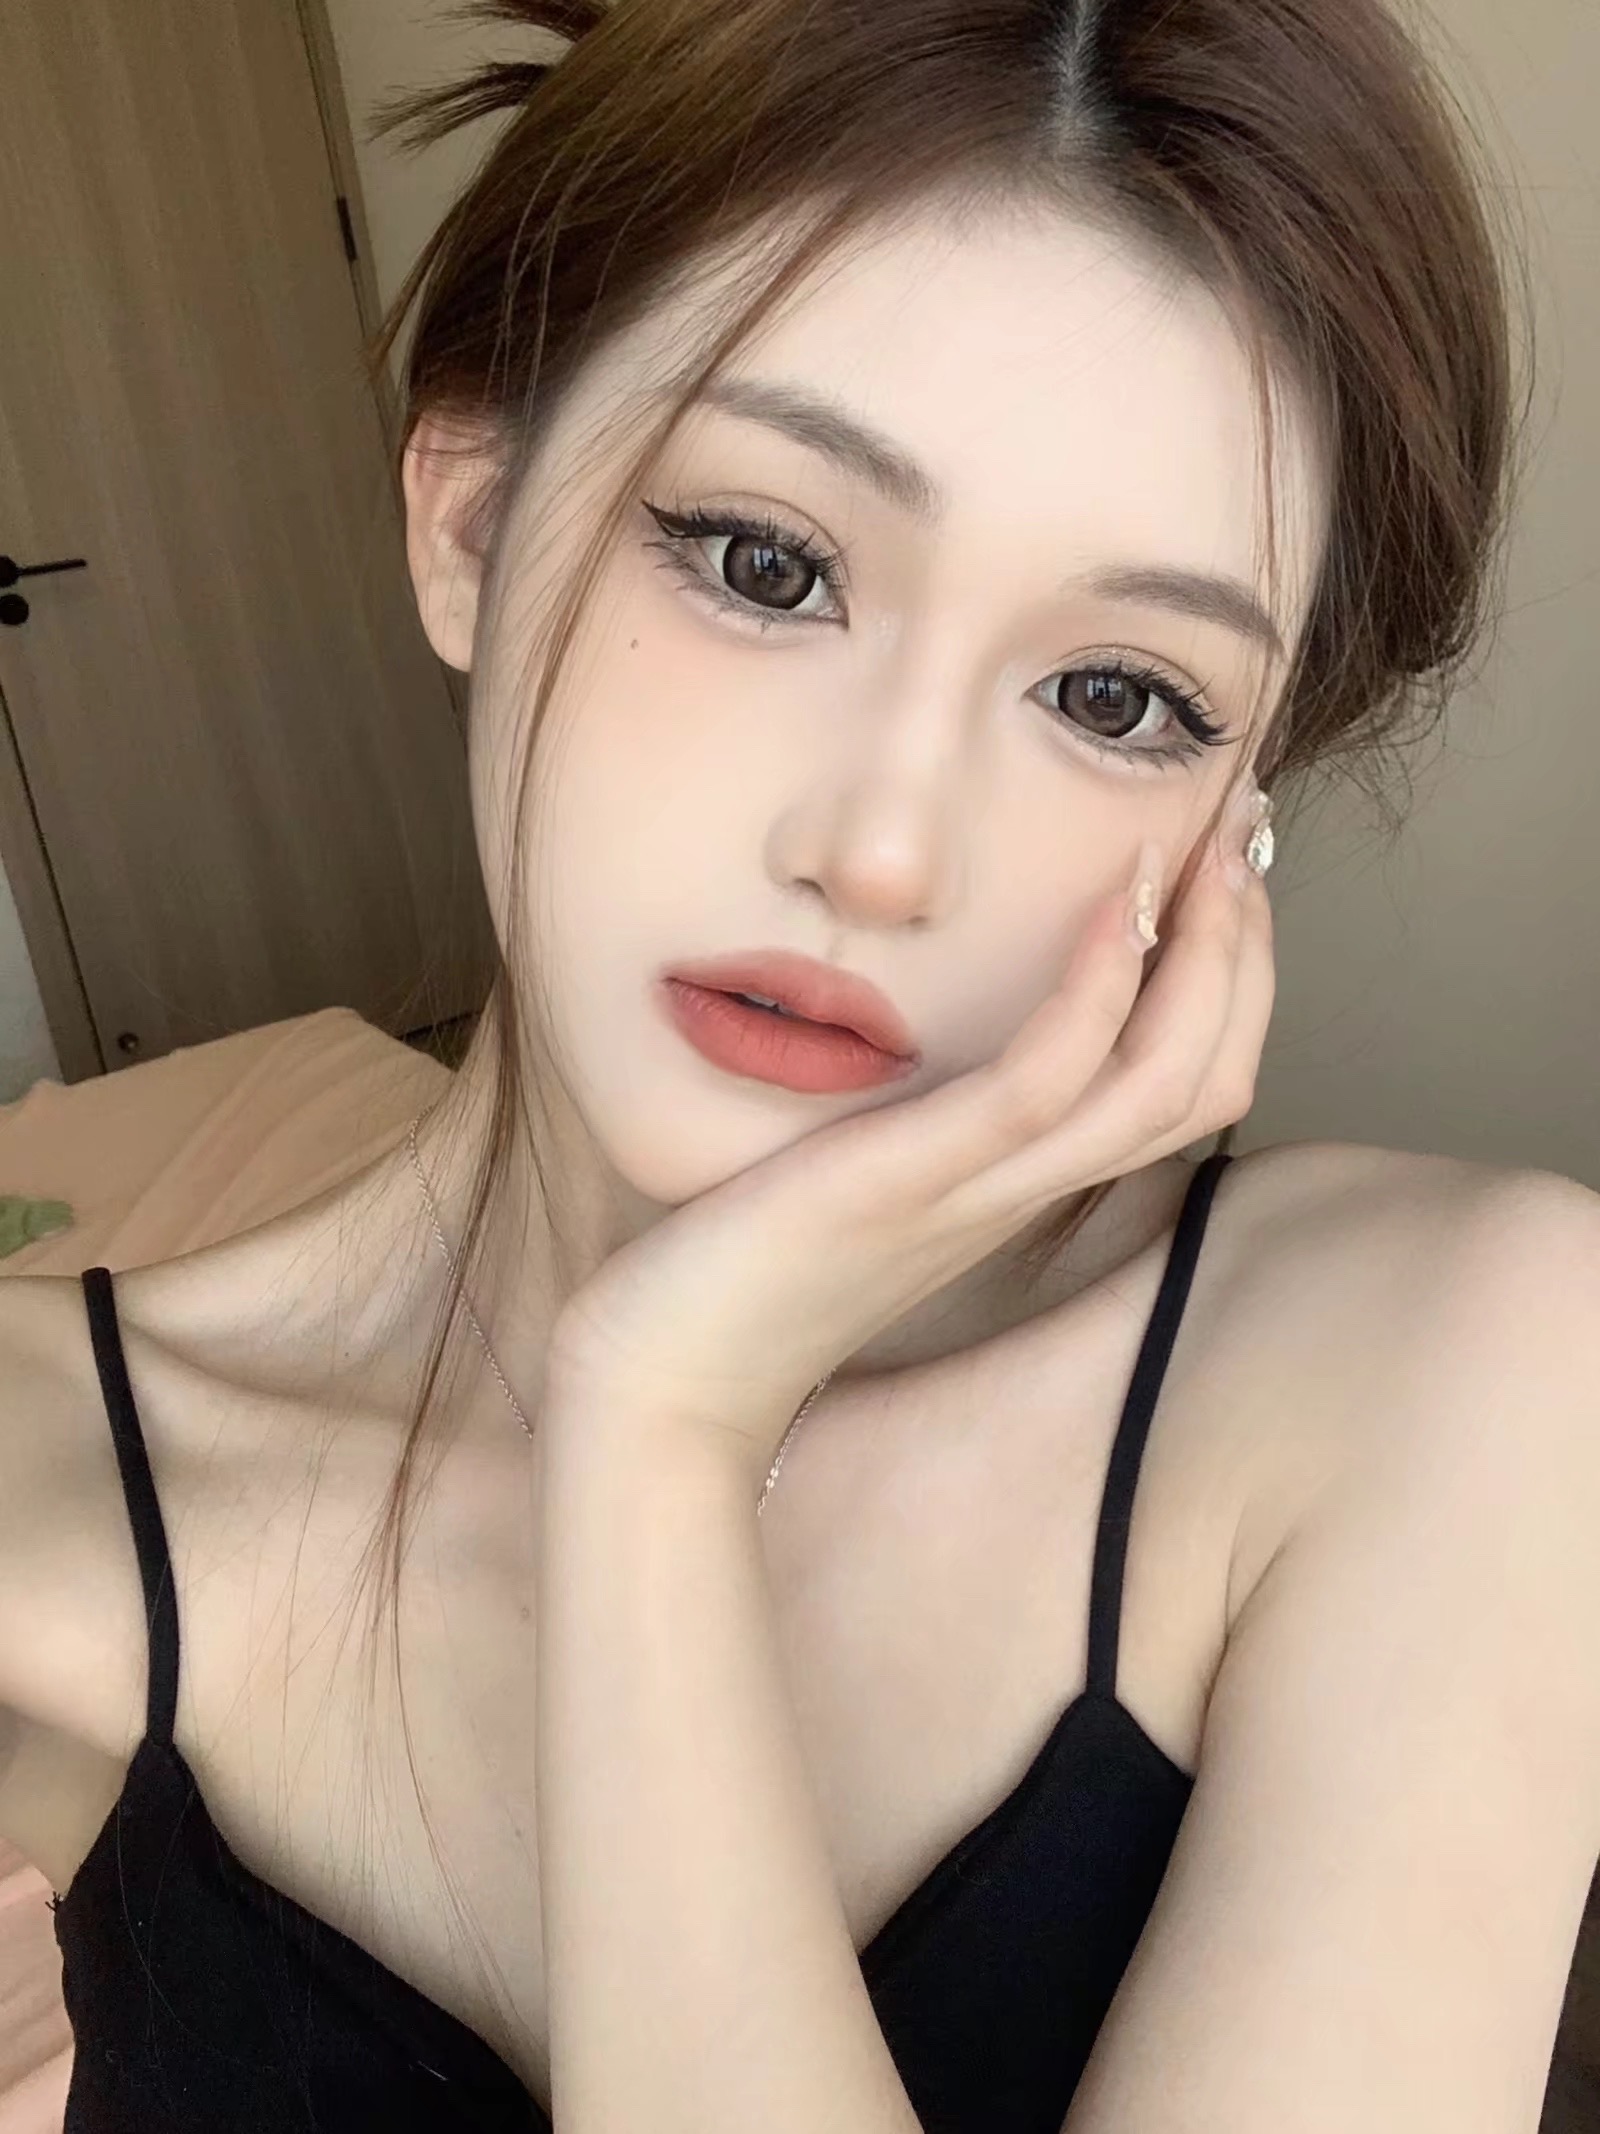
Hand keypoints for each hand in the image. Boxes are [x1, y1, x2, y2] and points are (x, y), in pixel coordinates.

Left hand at [547, 800, 1274, 1484]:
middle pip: (1206, 1079)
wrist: (662, 1385)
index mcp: (1013, 1183)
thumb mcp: (847, 1169)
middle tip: (1248, 831)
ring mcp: (974, 1193)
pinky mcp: (909, 1184)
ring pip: (1163, 1085)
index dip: (1228, 976)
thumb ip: (904, 1110)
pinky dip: (1097, 993)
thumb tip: (908, 1014)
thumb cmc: (735, 1270)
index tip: (1221, 864)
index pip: (1183, 1085)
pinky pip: (1043, 1086)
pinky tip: (1113, 907)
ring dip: (1208, 957)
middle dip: (1245, 947)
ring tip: (1212, 851)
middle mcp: (1019, 1191)